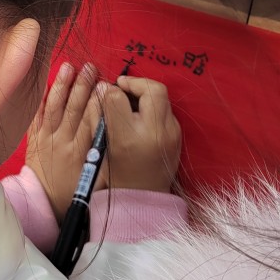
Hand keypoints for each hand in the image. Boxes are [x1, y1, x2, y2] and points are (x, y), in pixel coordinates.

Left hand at [26, 63, 105, 221]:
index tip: (106, 85)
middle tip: (91, 68)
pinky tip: (47, 84)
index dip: (99, 102)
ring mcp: (46, 139)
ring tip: (69, 67)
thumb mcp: (97, 175)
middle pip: (74, 109)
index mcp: (82, 152)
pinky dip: (41, 100)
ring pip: (54, 108)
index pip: (92, 121)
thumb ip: (105, 153)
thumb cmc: (76, 189)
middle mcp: (63, 142)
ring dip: (62, 86)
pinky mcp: (33, 139)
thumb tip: (117, 131)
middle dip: (83, 86)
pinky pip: (36, 116)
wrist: (45, 202)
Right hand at [101, 76, 181, 193]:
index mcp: (129, 136)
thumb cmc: (115, 171)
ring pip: (162, 98)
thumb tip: (105, 87)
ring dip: (145, 94)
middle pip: (154, 90)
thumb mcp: (102, 142)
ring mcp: (172, 134)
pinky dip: (152, 106)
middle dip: (137, 83)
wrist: (142, 196)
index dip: (114, 88)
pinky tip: (141, 116)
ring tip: (130, 101)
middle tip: (122, 87)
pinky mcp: (178, 136)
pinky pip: (165, 110)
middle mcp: (156, 133)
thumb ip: (101, 111)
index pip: (120, 97)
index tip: (108, 90)